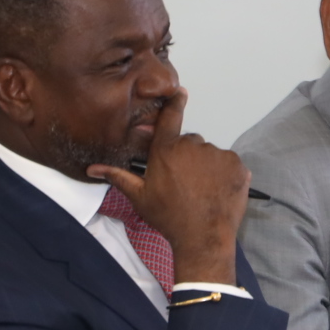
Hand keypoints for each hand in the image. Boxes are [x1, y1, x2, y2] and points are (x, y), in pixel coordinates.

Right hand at [87, 90, 247, 285]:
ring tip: (202, 190)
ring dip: (207, 167)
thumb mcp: (140, 197)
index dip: (175, 103)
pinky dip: (225, 174)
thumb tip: (92, 169)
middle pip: (190, 143)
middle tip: (185, 182)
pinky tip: (217, 192)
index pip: (170, 118)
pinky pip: (229, 163)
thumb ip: (118, 177)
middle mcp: (192, 146)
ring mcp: (216, 154)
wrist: (203, 237)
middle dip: (188, 157)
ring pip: (210, 154)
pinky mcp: (236, 164)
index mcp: (167, 150)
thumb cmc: (169, 218)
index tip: (181, 92)